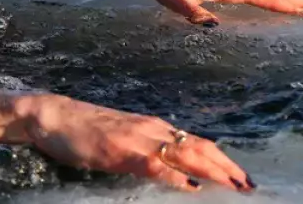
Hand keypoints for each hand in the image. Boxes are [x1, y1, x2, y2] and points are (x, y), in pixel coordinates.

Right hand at [22, 94, 253, 192]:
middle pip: (198, 147)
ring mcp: (136, 138)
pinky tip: (190, 187)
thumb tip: (175, 169)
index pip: (196, 143)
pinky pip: (154, 164)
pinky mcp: (119, 150)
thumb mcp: (121, 139)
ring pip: (184, 152)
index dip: (222, 160)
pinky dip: (175, 176)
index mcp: (151, 127)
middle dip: (227, 167)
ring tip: (234, 185)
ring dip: (213, 169)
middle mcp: (150, 129)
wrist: (50, 115)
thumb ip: (147, 151)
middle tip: (251, 185)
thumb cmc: (81, 129)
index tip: (243, 177)